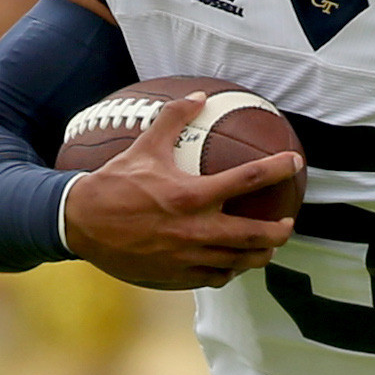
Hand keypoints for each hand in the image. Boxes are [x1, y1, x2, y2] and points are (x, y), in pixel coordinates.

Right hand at [63, 92, 300, 288]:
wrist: (80, 224)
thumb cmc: (114, 183)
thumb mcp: (144, 146)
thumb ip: (173, 119)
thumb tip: (198, 97)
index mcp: (191, 196)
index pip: (248, 179)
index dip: (278, 168)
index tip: (294, 163)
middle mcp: (195, 230)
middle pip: (255, 235)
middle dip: (279, 231)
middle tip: (287, 223)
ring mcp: (187, 257)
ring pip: (239, 262)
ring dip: (258, 255)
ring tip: (267, 247)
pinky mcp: (177, 276)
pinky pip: (215, 278)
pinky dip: (229, 270)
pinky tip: (233, 263)